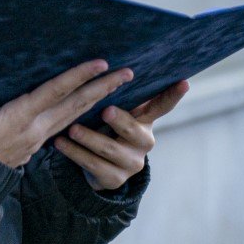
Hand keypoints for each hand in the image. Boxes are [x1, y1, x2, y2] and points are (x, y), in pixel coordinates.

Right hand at [0, 60, 133, 168]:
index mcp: (20, 118)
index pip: (55, 92)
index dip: (78, 76)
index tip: (101, 63)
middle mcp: (36, 129)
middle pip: (76, 104)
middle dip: (103, 88)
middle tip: (128, 73)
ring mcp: (39, 138)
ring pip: (75, 115)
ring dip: (98, 99)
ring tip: (118, 84)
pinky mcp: (37, 143)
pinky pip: (68, 124)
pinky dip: (84, 113)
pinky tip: (94, 105)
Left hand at [53, 80, 189, 191]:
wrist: (100, 167)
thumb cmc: (107, 127)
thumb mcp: (117, 112)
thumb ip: (121, 96)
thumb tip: (120, 65)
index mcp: (146, 121)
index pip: (162, 106)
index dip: (173, 96)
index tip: (184, 82)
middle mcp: (144, 142)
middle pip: (132, 130)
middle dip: (120, 120)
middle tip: (106, 110)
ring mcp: (131, 163)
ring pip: (109, 149)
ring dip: (88, 138)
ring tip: (72, 130)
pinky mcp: (114, 179)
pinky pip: (92, 165)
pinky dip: (74, 153)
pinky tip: (60, 144)